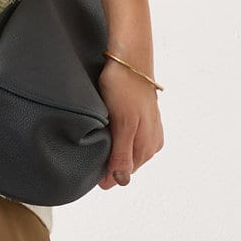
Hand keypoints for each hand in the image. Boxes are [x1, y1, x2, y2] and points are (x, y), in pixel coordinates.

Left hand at [96, 56, 162, 187]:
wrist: (130, 58)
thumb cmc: (125, 88)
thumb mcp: (123, 124)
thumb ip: (122, 154)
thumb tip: (121, 181)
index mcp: (149, 148)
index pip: (122, 175)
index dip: (104, 172)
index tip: (88, 162)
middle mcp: (152, 143)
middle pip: (124, 165)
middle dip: (107, 161)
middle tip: (89, 146)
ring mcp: (148, 131)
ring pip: (124, 152)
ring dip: (110, 149)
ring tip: (96, 135)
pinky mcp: (142, 120)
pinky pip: (126, 139)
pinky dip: (114, 138)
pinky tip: (106, 128)